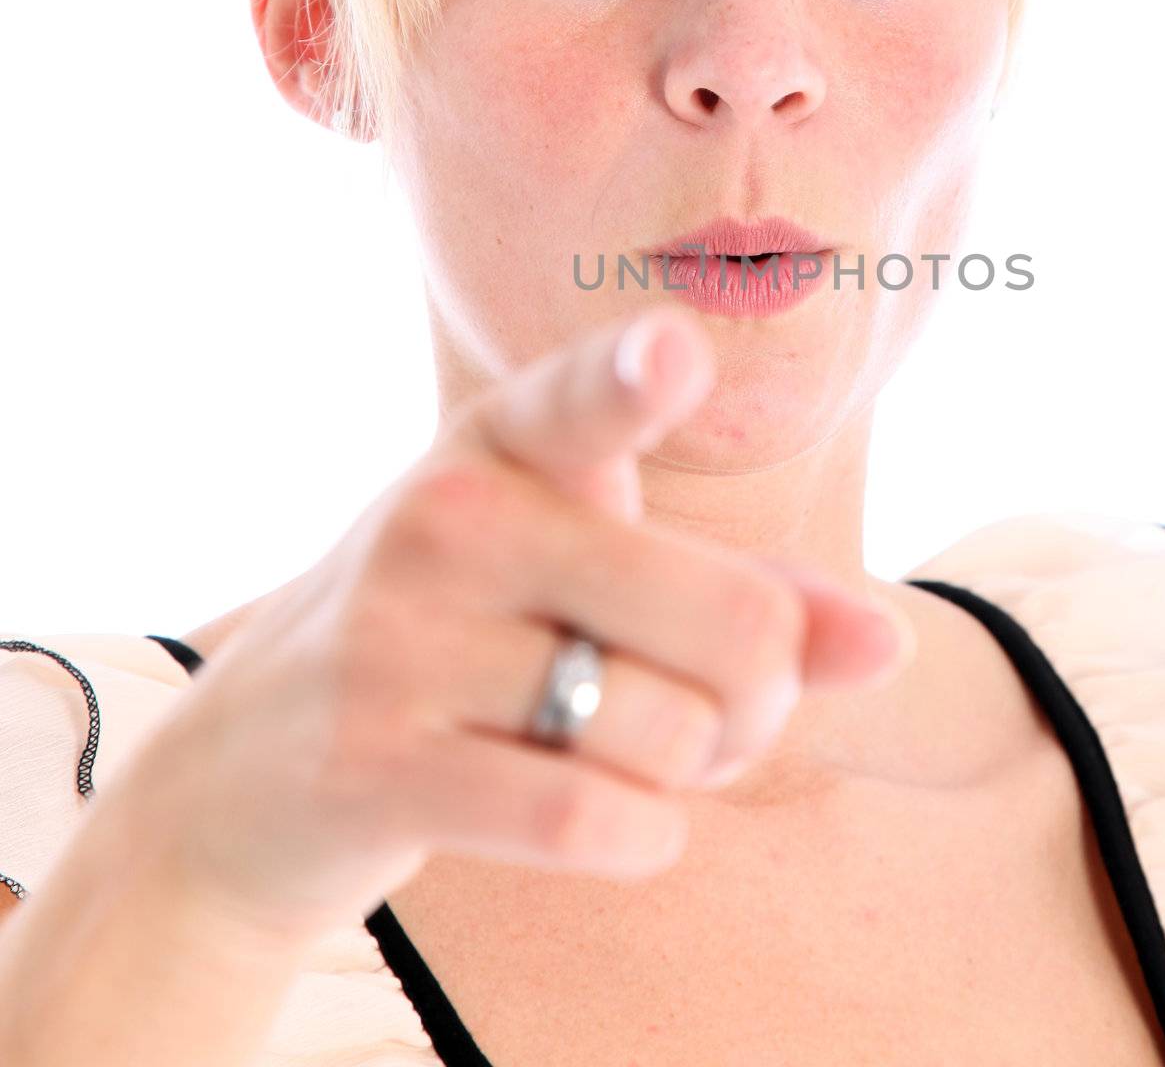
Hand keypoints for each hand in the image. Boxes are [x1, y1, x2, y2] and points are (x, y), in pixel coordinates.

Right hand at [106, 307, 913, 946]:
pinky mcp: (374, 765)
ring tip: (631, 752)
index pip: (582, 400)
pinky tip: (611, 818)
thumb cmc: (471, 639)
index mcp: (506, 443)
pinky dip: (642, 836)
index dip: (634, 377)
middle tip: (717, 706)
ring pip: (671, 731)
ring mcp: (399, 641)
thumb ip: (747, 595)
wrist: (249, 769)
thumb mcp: (593, 578)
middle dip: (760, 696)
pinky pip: (594, 818)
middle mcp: (450, 520)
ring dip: (694, 772)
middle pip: (733, 622)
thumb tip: (890, 642)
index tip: (673, 353)